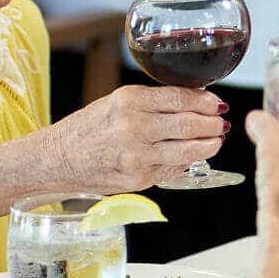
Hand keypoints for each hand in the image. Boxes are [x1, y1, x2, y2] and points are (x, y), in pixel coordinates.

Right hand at [46, 85, 226, 191]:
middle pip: (190, 125)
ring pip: (189, 151)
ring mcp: (138, 156)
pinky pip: (175, 169)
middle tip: (221, 123)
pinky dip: (188, 162)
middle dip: (212, 124)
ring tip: (215, 140)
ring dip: (208, 145)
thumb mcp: (117, 102)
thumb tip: (195, 100)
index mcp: (130, 101)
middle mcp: (135, 127)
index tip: (217, 103)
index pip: (181, 98)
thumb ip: (154, 101)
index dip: (206, 101)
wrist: (58, 159)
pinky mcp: (140, 179)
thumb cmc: (89, 128)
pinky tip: (192, 156)